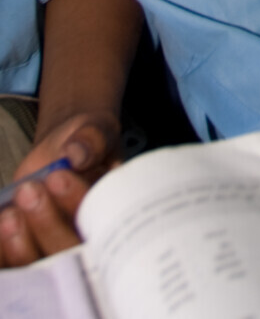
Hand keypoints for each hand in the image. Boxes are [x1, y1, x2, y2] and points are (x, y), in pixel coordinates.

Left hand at [0, 112, 120, 267]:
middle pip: (69, 250)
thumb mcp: (96, 130)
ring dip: (22, 243)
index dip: (77, 206)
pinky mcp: (31, 250)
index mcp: (111, 210)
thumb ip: (93, 139)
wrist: (66, 147)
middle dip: (47, 224)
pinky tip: (3, 222)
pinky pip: (16, 266)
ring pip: (41, 265)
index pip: (101, 223)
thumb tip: (75, 153)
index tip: (58, 177)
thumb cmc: (87, 142)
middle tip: (30, 191)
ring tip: (11, 213)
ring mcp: (57, 246)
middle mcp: (87, 235)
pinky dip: (5, 250)